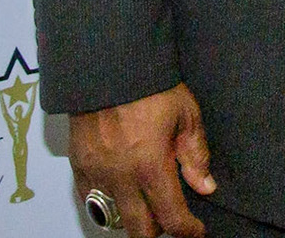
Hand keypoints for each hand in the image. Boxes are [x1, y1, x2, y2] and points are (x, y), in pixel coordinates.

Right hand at [70, 84, 215, 237]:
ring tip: (146, 206)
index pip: (171, 217)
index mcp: (150, 165)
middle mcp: (120, 176)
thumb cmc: (150, 84)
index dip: (187, 231)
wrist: (108, 64)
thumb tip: (205, 186)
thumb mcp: (185, 113)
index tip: (195, 231)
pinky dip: (106, 204)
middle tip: (171, 220)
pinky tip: (120, 194)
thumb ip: (195, 154)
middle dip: (159, 231)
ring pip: (113, 219)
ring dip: (132, 219)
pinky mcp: (78, 165)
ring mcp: (96, 173)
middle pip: (139, 230)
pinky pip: (90, 200)